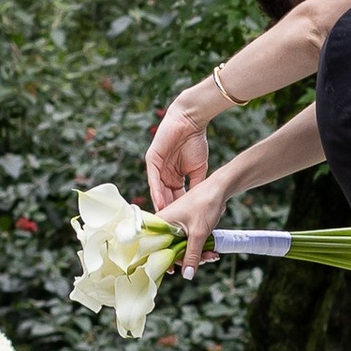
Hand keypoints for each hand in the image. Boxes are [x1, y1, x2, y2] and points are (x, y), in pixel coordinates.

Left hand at [145, 90, 216, 214]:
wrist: (191, 121)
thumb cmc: (196, 142)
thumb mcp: (199, 170)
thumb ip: (196, 185)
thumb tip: (197, 203)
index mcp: (174, 177)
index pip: (174, 197)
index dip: (177, 211)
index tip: (180, 226)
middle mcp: (163, 174)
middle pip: (164, 196)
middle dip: (167, 212)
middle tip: (169, 228)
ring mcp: (156, 167)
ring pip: (157, 190)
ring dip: (160, 204)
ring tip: (162, 220)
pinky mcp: (152, 159)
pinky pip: (153, 178)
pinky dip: (156, 191)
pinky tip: (160, 202)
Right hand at [160, 168, 237, 275]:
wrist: (219, 188)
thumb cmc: (205, 204)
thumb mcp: (199, 233)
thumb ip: (192, 255)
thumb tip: (187, 275)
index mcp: (161, 222)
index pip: (156, 248)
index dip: (165, 260)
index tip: (176, 271)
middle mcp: (165, 223)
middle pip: (171, 249)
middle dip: (188, 258)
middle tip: (204, 260)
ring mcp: (176, 224)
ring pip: (182, 246)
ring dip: (197, 253)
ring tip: (212, 254)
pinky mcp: (185, 224)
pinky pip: (189, 240)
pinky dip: (200, 246)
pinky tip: (212, 250)